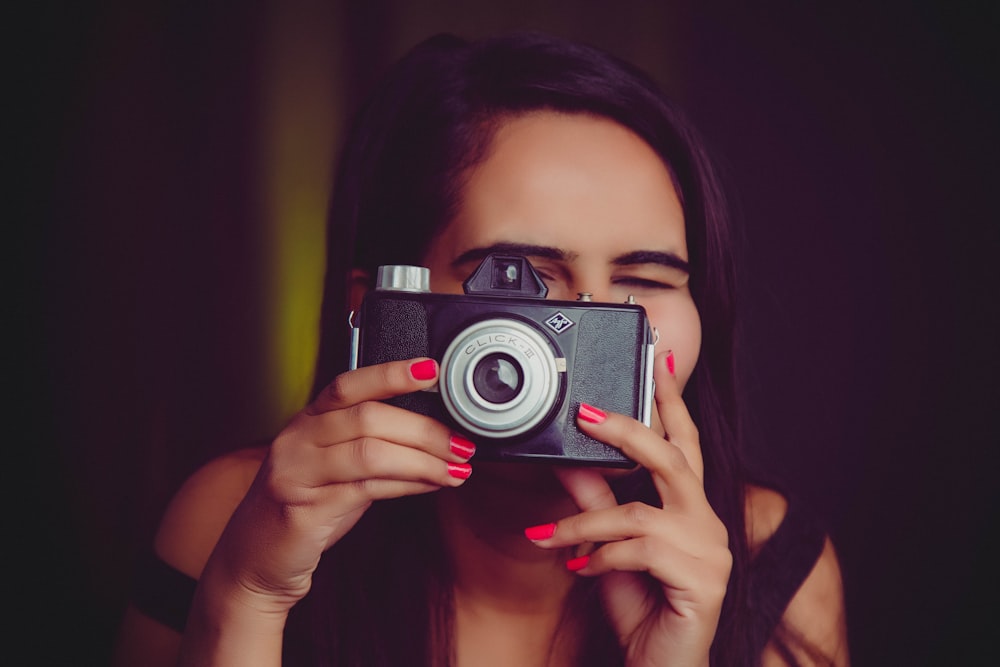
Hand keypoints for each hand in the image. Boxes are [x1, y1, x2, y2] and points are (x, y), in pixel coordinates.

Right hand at [205, 358, 474, 614]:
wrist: (254, 561)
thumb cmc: (303, 508)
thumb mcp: (334, 466)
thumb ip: (370, 445)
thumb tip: (430, 433)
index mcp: (307, 421)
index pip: (350, 385)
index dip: (391, 373)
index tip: (432, 370)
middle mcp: (298, 441)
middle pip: (368, 418)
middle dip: (424, 430)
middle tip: (461, 442)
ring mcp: (297, 474)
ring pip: (371, 453)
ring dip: (423, 460)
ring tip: (455, 469)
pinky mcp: (304, 510)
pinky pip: (367, 490)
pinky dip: (407, 485)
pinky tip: (430, 485)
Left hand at [525, 351, 730, 665]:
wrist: (657, 665)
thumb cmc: (640, 605)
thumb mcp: (606, 545)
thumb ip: (593, 501)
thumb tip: (567, 462)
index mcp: (688, 506)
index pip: (683, 441)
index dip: (671, 399)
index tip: (658, 358)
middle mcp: (706, 520)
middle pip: (671, 458)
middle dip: (626, 429)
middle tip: (584, 412)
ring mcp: (710, 550)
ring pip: (639, 512)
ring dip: (583, 522)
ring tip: (545, 537)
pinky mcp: (703, 579)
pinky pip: (639, 551)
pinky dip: (600, 557)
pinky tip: (580, 571)